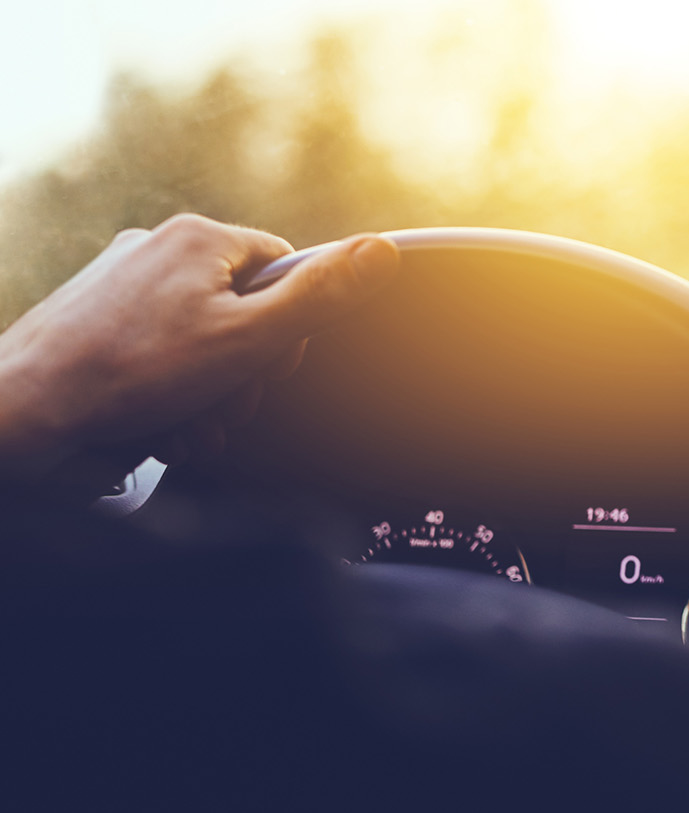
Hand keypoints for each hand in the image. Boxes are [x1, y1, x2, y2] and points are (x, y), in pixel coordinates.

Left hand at [0, 214, 398, 496]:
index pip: (286, 269)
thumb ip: (319, 296)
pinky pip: (161, 356)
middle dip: (245, 373)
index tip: (267, 363)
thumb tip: (381, 248)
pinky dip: (168, 396)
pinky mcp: (96, 323)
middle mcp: (157, 250)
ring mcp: (121, 285)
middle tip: (222, 404)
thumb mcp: (250, 340)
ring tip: (184, 424)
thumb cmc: (131, 376)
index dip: (290, 327)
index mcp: (199, 239)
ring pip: (205, 342)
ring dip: (209, 396)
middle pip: (247, 311)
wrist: (25, 415)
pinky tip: (155, 425)